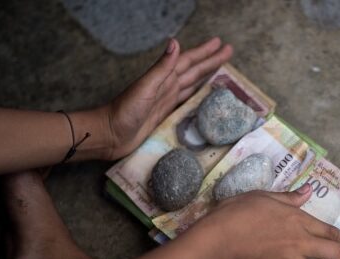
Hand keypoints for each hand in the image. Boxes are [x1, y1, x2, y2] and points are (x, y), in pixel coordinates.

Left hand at [102, 37, 232, 159]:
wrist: (110, 134)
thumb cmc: (124, 111)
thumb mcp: (145, 87)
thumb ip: (162, 67)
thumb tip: (175, 43)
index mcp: (163, 78)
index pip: (189, 61)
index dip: (204, 53)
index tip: (220, 44)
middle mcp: (167, 87)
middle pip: (194, 71)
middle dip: (211, 61)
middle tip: (229, 51)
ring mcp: (167, 101)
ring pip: (192, 84)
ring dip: (206, 76)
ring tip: (221, 69)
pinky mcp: (166, 115)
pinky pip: (187, 102)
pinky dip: (197, 96)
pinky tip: (203, 96)